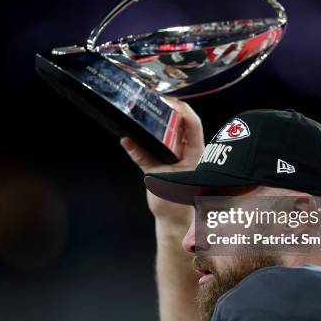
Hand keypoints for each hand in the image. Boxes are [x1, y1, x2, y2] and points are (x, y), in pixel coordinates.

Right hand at [121, 98, 203, 223]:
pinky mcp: (159, 166)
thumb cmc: (177, 202)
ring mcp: (171, 158)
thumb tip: (128, 141)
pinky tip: (126, 140)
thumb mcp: (163, 177)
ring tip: (141, 114)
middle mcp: (184, 152)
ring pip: (163, 136)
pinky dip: (137, 146)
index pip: (192, 124)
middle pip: (178, 125)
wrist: (173, 220)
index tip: (169, 101)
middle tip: (152, 102)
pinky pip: (147, 152)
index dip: (182, 109)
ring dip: (153, 126)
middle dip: (167, 112)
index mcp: (194, 152)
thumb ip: (145, 158)